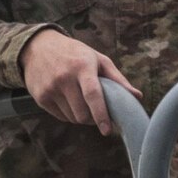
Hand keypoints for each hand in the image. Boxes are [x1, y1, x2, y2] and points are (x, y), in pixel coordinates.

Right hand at [21, 29, 142, 136]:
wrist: (39, 47)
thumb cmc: (75, 54)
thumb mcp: (97, 59)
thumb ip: (117, 79)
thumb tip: (138, 97)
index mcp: (82, 66)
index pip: (93, 94)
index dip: (101, 114)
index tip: (108, 130)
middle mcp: (64, 77)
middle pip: (83, 113)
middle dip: (93, 118)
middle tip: (98, 111)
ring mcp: (50, 88)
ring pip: (72, 118)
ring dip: (81, 116)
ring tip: (82, 101)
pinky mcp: (40, 97)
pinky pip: (61, 116)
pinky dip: (69, 114)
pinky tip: (69, 100)